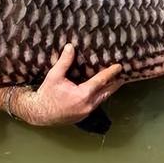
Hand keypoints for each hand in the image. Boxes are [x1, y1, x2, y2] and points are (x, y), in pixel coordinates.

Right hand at [0, 44, 123, 125]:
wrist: (39, 113)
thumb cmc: (47, 93)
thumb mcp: (54, 76)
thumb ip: (64, 62)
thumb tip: (71, 46)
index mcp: (82, 95)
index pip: (100, 81)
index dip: (110, 73)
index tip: (119, 67)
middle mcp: (87, 105)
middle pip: (106, 92)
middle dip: (115, 83)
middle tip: (123, 75)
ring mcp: (86, 112)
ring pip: (102, 99)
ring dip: (109, 90)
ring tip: (116, 82)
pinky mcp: (82, 116)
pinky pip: (95, 104)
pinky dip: (100, 96)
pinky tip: (101, 92)